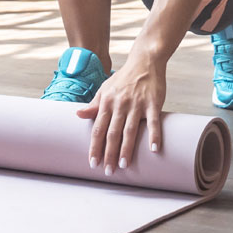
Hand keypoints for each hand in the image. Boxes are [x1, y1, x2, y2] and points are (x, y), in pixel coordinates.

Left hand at [75, 49, 165, 173]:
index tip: (93, 163)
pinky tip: (153, 150)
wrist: (144, 61)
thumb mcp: (105, 89)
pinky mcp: (153, 103)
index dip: (95, 146)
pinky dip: (154, 136)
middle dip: (108, 153)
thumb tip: (78, 115)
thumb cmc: (123, 78)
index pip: (98, 128)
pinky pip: (153, 122)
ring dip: (126, 149)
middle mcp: (120, 104)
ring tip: (123, 165)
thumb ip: (94, 104)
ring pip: (130, 130)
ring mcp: (136, 104)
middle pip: (112, 133)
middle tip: (107, 171)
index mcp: (106, 102)